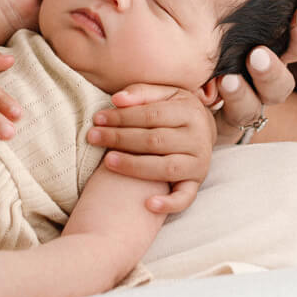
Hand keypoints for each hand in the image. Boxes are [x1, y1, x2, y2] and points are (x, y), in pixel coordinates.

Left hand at [89, 85, 214, 213]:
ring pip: (166, 168)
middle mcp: (198, 138)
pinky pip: (185, 197)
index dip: (122, 117)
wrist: (204, 130)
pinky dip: (169, 203)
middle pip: (155, 140)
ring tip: (108, 161)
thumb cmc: (174, 110)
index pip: (151, 115)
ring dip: (135, 166)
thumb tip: (116, 99)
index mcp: (190, 111)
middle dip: (120, 138)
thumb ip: (141, 93)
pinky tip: (148, 204)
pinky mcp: (196, 183)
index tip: (98, 119)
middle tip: (93, 137)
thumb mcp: (163, 94)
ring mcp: (199, 163)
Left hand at [210, 7, 296, 146]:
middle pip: (282, 83)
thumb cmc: (205, 42)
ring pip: (257, 107)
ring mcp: (243, 107)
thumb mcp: (214, 19)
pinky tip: (202, 100)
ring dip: (245, 94)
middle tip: (257, 54)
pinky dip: (217, 113)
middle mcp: (261, 84)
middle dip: (272, 69)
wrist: (185, 88)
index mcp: (269, 54)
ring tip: (228, 81)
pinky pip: (225, 125)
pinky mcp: (220, 126)